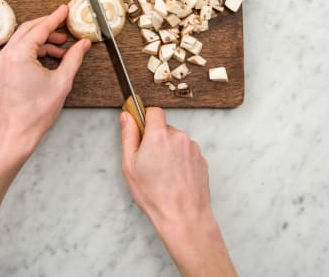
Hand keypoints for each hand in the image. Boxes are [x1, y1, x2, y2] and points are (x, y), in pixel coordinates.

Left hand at [0, 4, 90, 155]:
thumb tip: (83, 44)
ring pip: (24, 39)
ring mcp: (3, 62)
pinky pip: (20, 50)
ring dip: (43, 39)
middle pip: (29, 29)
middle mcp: (7, 54)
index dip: (55, 18)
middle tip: (66, 24)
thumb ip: (73, 58)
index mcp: (19, 54)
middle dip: (49, 26)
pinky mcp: (4, 69)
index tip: (65, 9)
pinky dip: (36, 49)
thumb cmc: (35, 112)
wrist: (17, 132)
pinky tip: (52, 56)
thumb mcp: (61, 82)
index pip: (40, 28)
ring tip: (63, 46)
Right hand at [120, 107, 236, 275]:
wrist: (184, 216)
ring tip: (163, 174)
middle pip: (164, 128)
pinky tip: (174, 178)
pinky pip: (186, 152)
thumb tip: (127, 117)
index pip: (154, 111)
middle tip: (149, 162)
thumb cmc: (155, 195)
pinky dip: (180, 161)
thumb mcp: (130, 166)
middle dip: (156, 139)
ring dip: (169, 151)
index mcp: (159, 135)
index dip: (146, 119)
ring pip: (176, 141)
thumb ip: (128, 136)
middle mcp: (179, 137)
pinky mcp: (201, 159)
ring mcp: (192, 148)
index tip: (141, 131)